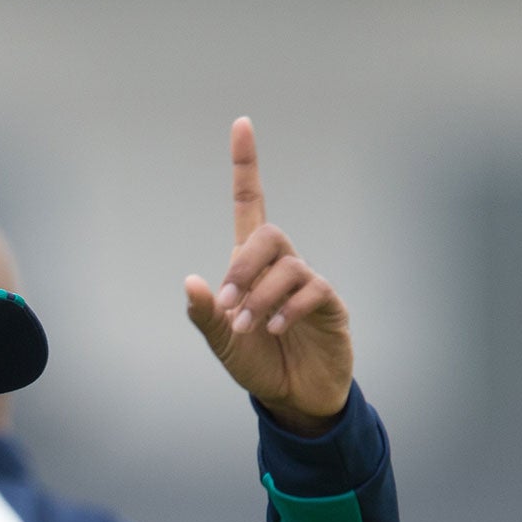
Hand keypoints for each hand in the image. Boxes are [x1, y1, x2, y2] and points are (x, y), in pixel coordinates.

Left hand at [183, 117, 352, 435]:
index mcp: (250, 267)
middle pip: (268, 234)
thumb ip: (204, 313)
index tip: (241, 125)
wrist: (292, 396)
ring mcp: (307, 284)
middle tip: (226, 304)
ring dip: (259, 295)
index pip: (251, 204)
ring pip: (287, 265)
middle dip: (242, 266)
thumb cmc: (257, 362)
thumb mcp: (220, 341)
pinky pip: (312, 290)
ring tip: (246, 326)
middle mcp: (281, 267)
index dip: (246, 166)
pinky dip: (287, 308)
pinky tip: (274, 327)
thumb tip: (192, 281)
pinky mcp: (329, 305)